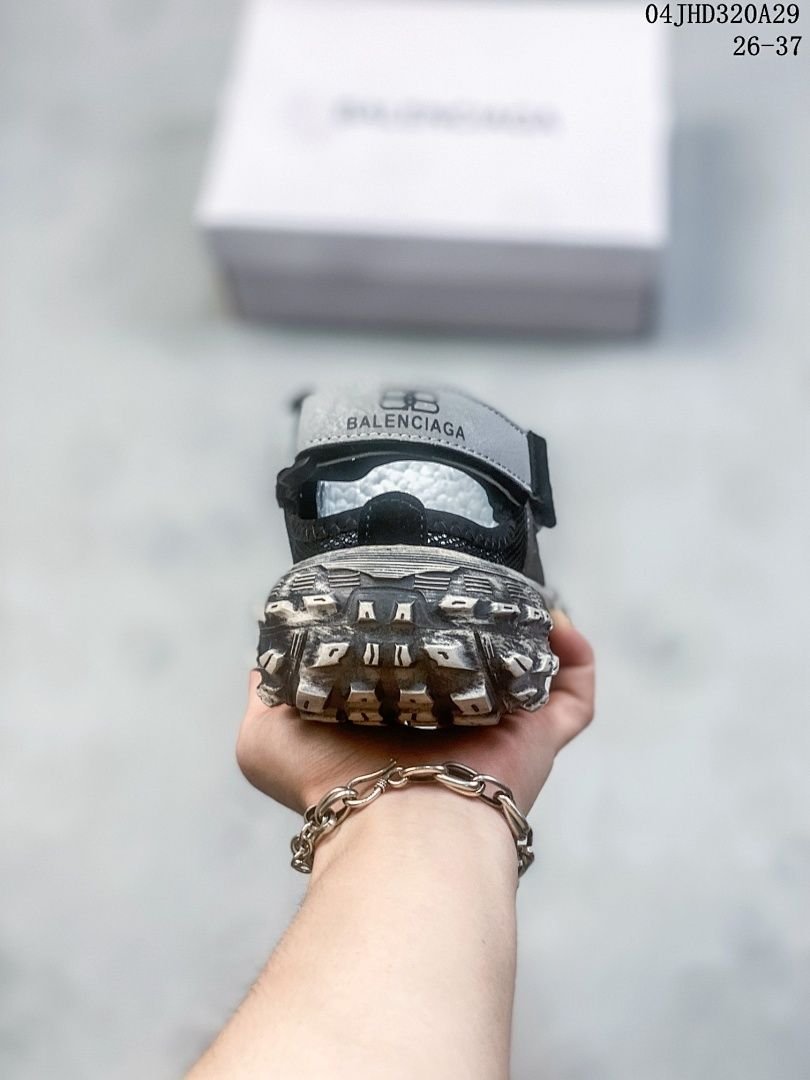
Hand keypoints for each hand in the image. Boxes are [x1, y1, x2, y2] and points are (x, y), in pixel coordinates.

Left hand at [236, 612, 594, 814]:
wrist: (394, 829)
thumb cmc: (332, 788)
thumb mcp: (267, 738)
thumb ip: (266, 693)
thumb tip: (265, 659)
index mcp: (400, 715)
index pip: (418, 665)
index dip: (420, 628)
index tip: (419, 588)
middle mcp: (454, 720)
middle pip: (480, 662)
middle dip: (483, 620)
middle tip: (478, 579)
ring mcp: (502, 728)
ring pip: (532, 670)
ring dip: (532, 628)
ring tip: (521, 589)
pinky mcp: (541, 738)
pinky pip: (575, 691)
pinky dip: (574, 653)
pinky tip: (556, 619)